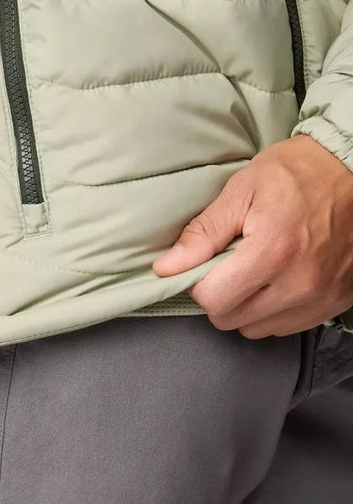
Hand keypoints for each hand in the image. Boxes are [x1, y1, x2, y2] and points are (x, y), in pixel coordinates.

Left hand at [151, 134, 352, 337]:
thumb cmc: (297, 173)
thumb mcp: (241, 191)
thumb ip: (203, 233)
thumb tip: (167, 267)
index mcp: (273, 252)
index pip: (213, 300)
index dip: (199, 284)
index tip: (205, 265)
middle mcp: (300, 282)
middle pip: (232, 320)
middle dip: (220, 296)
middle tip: (227, 267)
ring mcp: (321, 297)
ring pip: (258, 329)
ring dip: (246, 307)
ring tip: (254, 272)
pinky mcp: (336, 303)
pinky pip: (288, 326)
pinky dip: (274, 311)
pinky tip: (276, 281)